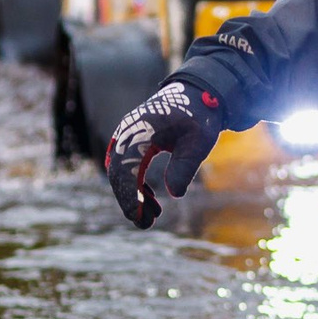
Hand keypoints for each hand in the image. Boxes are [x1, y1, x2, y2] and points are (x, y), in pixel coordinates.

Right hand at [105, 79, 224, 227]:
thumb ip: (185, 166)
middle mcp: (127, 133)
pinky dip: (137, 186)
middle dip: (130, 201)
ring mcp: (127, 137)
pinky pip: (128, 168)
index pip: (126, 169)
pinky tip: (151, 201)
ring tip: (152, 217)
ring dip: (134, 196)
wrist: (197, 94)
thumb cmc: (199, 116)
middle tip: (145, 224)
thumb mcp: (198, 141)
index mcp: (139, 131)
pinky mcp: (132, 142)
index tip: (138, 218)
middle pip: (119, 174)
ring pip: (122, 173)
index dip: (130, 196)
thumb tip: (174, 194)